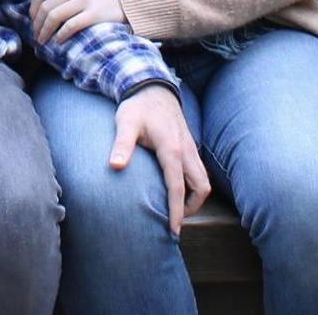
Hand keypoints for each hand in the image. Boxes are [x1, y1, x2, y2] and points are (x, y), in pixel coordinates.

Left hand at [31, 0, 127, 43]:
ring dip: (45, 31)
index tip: (32, 20)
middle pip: (46, 7)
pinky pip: (70, 26)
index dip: (33, 9)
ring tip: (43, 40)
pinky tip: (58, 40)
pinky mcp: (93, 14)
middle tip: (36, 34)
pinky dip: (61, 35)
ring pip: (54, 17)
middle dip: (37, 24)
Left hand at [111, 85, 209, 233]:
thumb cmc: (137, 106)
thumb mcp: (125, 123)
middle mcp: (187, 151)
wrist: (153, 87)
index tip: (173, 230)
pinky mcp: (190, 146)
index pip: (178, 188)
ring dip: (195, 197)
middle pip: (201, 189)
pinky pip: (199, 171)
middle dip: (192, 207)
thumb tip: (114, 167)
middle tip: (175, 218)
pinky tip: (179, 188)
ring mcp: (191, 148)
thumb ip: (122, 145)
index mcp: (172, 150)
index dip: (177, 212)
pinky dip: (194, 185)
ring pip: (204, 181)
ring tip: (177, 207)